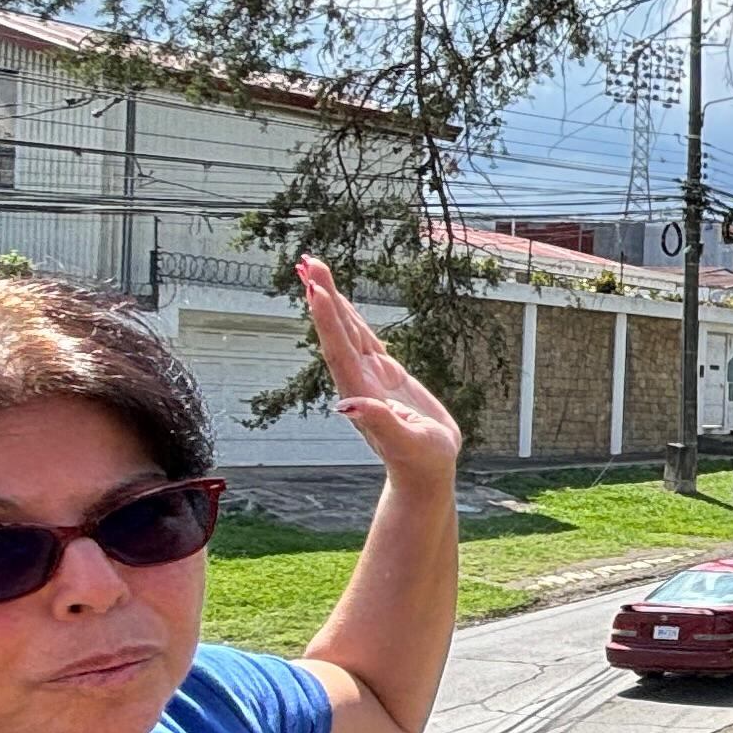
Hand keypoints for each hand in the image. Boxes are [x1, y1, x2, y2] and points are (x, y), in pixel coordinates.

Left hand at [296, 258, 463, 486]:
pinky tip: (337, 299)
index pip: (339, 350)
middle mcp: (358, 379)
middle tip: (307, 262)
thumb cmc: (419, 461)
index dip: (327, 320)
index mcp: (360, 392)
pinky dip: (348, 315)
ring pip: (346, 329)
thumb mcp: (404, 443)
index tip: (316, 288)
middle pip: (336, 331)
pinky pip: (362, 337)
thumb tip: (347, 406)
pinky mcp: (383, 373)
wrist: (425, 471)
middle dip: (322, 296)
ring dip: (330, 299)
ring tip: (313, 267)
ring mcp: (368, 375)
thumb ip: (378, 423)